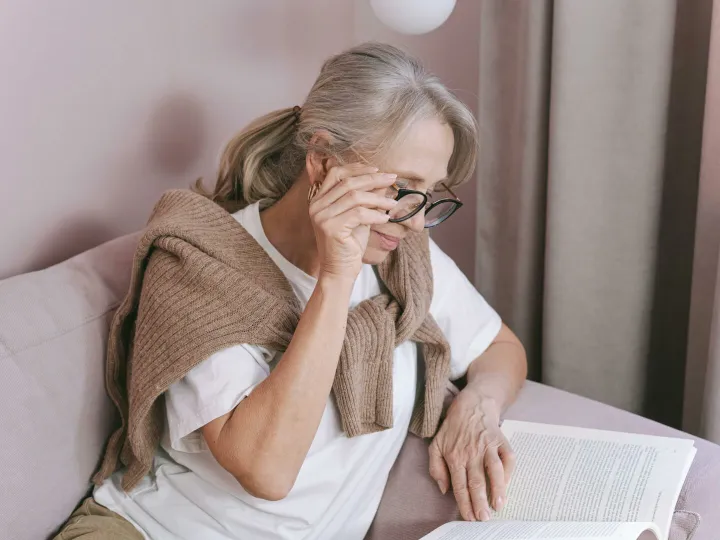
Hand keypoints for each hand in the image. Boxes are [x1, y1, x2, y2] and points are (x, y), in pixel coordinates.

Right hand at [309, 163, 397, 279]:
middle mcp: (317, 206)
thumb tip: (383, 181)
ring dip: (378, 198)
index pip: (336, 173)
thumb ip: (366, 198)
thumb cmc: (349, 244)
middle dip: (373, 179)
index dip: (357, 168)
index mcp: (319, 199)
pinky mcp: (331, 228)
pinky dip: (375, 214)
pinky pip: (358, 214)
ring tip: (393, 204)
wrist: (340, 271)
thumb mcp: (359, 216)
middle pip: (348, 182)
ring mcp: (322, 217)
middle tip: (392, 179)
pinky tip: (385, 218)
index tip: (377, 170)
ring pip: (354, 197)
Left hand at [429, 391, 515, 521]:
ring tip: (498, 505)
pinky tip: (507, 485)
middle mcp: (471, 452)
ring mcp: (488, 446)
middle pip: (476, 481)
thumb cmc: (453, 428)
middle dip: (480, 502)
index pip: (459, 484)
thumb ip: (436, 467)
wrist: (472, 404)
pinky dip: (509, 472)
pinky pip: (507, 458)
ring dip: (497, 489)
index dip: (464, 502)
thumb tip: (444, 489)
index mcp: (455, 456)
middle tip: (484, 518)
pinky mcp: (501, 440)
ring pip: (493, 471)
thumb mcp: (436, 444)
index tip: (469, 517)